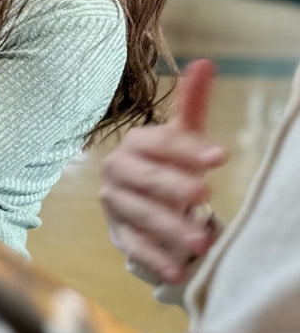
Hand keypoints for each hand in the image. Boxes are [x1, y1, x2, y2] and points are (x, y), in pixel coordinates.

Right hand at [99, 59, 226, 283]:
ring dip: (168, 228)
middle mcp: (118, 171)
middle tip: (204, 196)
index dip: (186, 150)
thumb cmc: (169, 164)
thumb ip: (192, 103)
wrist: (146, 201)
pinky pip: (132, 246)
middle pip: (143, 179)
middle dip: (172, 188)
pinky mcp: (118, 233)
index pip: (158, 144)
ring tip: (201, 241)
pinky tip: (178, 269)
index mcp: (135, 144)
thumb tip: (205, 63)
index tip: (218, 157)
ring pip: (138, 214)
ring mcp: (115, 204)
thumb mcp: (182, 136)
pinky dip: (153, 259)